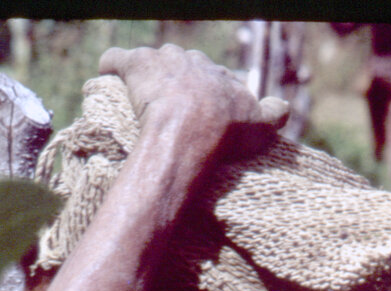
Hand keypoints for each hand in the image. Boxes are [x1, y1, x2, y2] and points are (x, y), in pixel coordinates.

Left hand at [99, 44, 288, 155]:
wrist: (193, 130)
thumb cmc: (226, 132)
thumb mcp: (259, 126)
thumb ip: (273, 115)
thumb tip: (284, 108)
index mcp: (217, 73)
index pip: (212, 77)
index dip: (207, 94)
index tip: (203, 113)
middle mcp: (190, 60)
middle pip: (180, 66)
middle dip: (176, 82)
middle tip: (171, 110)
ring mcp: (161, 62)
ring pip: (150, 61)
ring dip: (146, 76)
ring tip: (141, 99)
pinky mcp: (134, 66)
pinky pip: (116, 58)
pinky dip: (110, 65)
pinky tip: (107, 76)